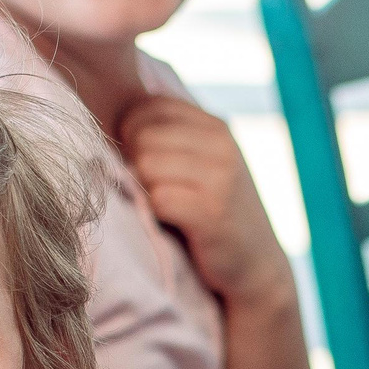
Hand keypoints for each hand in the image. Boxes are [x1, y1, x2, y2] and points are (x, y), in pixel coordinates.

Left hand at [118, 96, 297, 309]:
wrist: (255, 263)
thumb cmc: (216, 211)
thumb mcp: (205, 162)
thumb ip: (173, 138)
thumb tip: (114, 120)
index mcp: (215, 127)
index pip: (151, 106)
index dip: (130, 130)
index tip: (138, 157)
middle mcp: (221, 146)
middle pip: (143, 135)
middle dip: (134, 162)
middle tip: (149, 187)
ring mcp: (220, 178)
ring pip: (146, 165)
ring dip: (144, 189)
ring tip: (162, 203)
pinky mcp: (212, 213)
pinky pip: (158, 199)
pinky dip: (155, 213)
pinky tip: (172, 221)